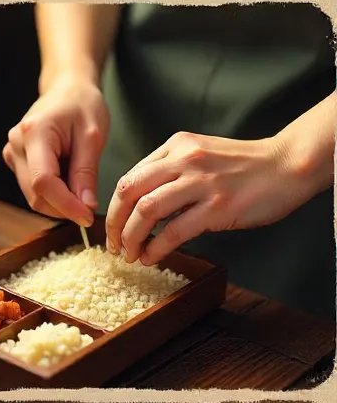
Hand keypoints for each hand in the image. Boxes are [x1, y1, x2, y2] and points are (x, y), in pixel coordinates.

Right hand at [3, 77, 109, 224]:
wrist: (67, 89)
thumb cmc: (82, 105)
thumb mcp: (93, 136)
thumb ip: (86, 172)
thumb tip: (85, 206)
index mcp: (34, 133)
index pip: (44, 181)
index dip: (65, 204)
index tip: (88, 215)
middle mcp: (16, 144)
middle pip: (36, 194)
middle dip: (64, 206)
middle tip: (91, 204)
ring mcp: (12, 153)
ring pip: (34, 196)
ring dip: (59, 201)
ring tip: (80, 181)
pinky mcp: (15, 161)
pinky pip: (33, 189)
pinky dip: (53, 193)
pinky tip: (68, 177)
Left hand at [105, 130, 304, 265]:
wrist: (287, 165)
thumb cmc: (245, 166)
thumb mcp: (202, 154)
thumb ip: (172, 171)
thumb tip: (142, 204)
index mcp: (176, 146)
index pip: (130, 176)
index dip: (115, 206)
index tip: (114, 227)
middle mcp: (184, 160)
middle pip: (129, 192)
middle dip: (114, 224)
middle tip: (114, 245)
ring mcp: (201, 183)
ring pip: (146, 211)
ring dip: (131, 238)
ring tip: (131, 254)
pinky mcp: (217, 207)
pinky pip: (173, 231)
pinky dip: (156, 248)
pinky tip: (152, 257)